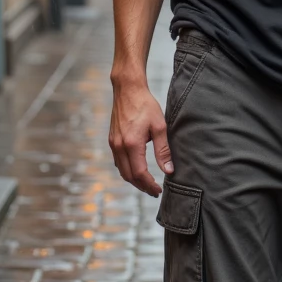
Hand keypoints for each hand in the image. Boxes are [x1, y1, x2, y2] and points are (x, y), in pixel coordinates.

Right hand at [109, 74, 172, 196]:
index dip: (149, 185)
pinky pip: (118, 162)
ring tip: (147, 184)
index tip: (159, 190)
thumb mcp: (159, 126)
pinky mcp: (112, 140)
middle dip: (142, 186)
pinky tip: (136, 170)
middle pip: (129, 176)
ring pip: (122, 170)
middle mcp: (119, 146)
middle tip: (154, 192)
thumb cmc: (145, 105)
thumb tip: (168, 170)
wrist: (127, 89)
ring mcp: (113, 143)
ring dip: (134, 180)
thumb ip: (163, 150)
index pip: (139, 173)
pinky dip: (127, 170)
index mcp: (131, 144)